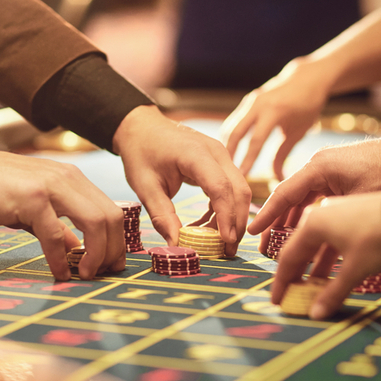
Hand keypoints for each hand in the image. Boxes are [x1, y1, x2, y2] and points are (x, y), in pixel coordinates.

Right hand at [0, 151, 125, 280]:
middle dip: (112, 250)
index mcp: (73, 179)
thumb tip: (78, 250)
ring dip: (96, 254)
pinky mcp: (32, 198)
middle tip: (104, 273)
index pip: (110, 210)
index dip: (116, 241)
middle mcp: (68, 178)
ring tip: (86, 274)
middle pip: (110, 217)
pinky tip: (59, 273)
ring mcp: (52, 186)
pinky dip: (60, 259)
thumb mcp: (35, 206)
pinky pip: (56, 235)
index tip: (111, 264)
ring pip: (94, 222)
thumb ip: (59, 227)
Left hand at [113, 105, 250, 255]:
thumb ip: (162, 216)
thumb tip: (176, 246)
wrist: (142, 128)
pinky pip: (230, 188)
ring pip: (239, 190)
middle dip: (237, 222)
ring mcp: (221, 155)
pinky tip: (209, 226)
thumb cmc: (141, 153)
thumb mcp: (145, 187)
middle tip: (228, 251)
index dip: (226, 217)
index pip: (220, 187)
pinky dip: (224, 209)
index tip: (226, 242)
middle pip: (238, 190)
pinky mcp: (220, 162)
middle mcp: (215, 152)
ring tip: (220, 244)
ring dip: (233, 218)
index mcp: (195, 154)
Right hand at [220, 58, 330, 180]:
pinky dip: (230, 136)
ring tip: (225, 165)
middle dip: (230, 154)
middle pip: (235, 132)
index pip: (256, 141)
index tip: (242, 177)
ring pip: (230, 126)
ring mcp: (251, 100)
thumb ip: (284, 154)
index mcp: (274, 111)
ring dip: (226, 145)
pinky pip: (233, 121)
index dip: (248, 160)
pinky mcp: (247, 101)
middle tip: (227, 173)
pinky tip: (229, 151)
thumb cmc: (307, 106)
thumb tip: (277, 179)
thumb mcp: (299, 131)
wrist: (307, 78)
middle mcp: (258, 103)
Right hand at [248, 139, 380, 254]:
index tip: (252, 232)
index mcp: (318, 168)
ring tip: (282, 244)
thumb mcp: (359, 201)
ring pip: (304, 200)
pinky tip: (309, 235)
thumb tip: (313, 252)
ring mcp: (331, 171)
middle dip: (277, 223)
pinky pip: (319, 199)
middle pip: (290, 198)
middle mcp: (320, 167)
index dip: (266, 216)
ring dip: (294, 222)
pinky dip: (312, 216)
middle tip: (264, 246)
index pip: (284, 194)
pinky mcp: (343, 177)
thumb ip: (334, 224)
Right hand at [271, 191, 380, 319]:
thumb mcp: (355, 269)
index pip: (288, 257)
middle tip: (288, 295)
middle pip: (298, 248)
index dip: (281, 282)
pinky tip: (328, 273)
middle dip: (292, 274)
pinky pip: (327, 238)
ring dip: (310, 266)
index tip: (277, 300)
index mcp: (312, 224)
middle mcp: (318, 214)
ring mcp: (332, 212)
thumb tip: (316, 315)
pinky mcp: (347, 214)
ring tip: (308, 288)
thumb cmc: (379, 237)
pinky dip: (324, 256)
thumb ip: (332, 293)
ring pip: (313, 243)